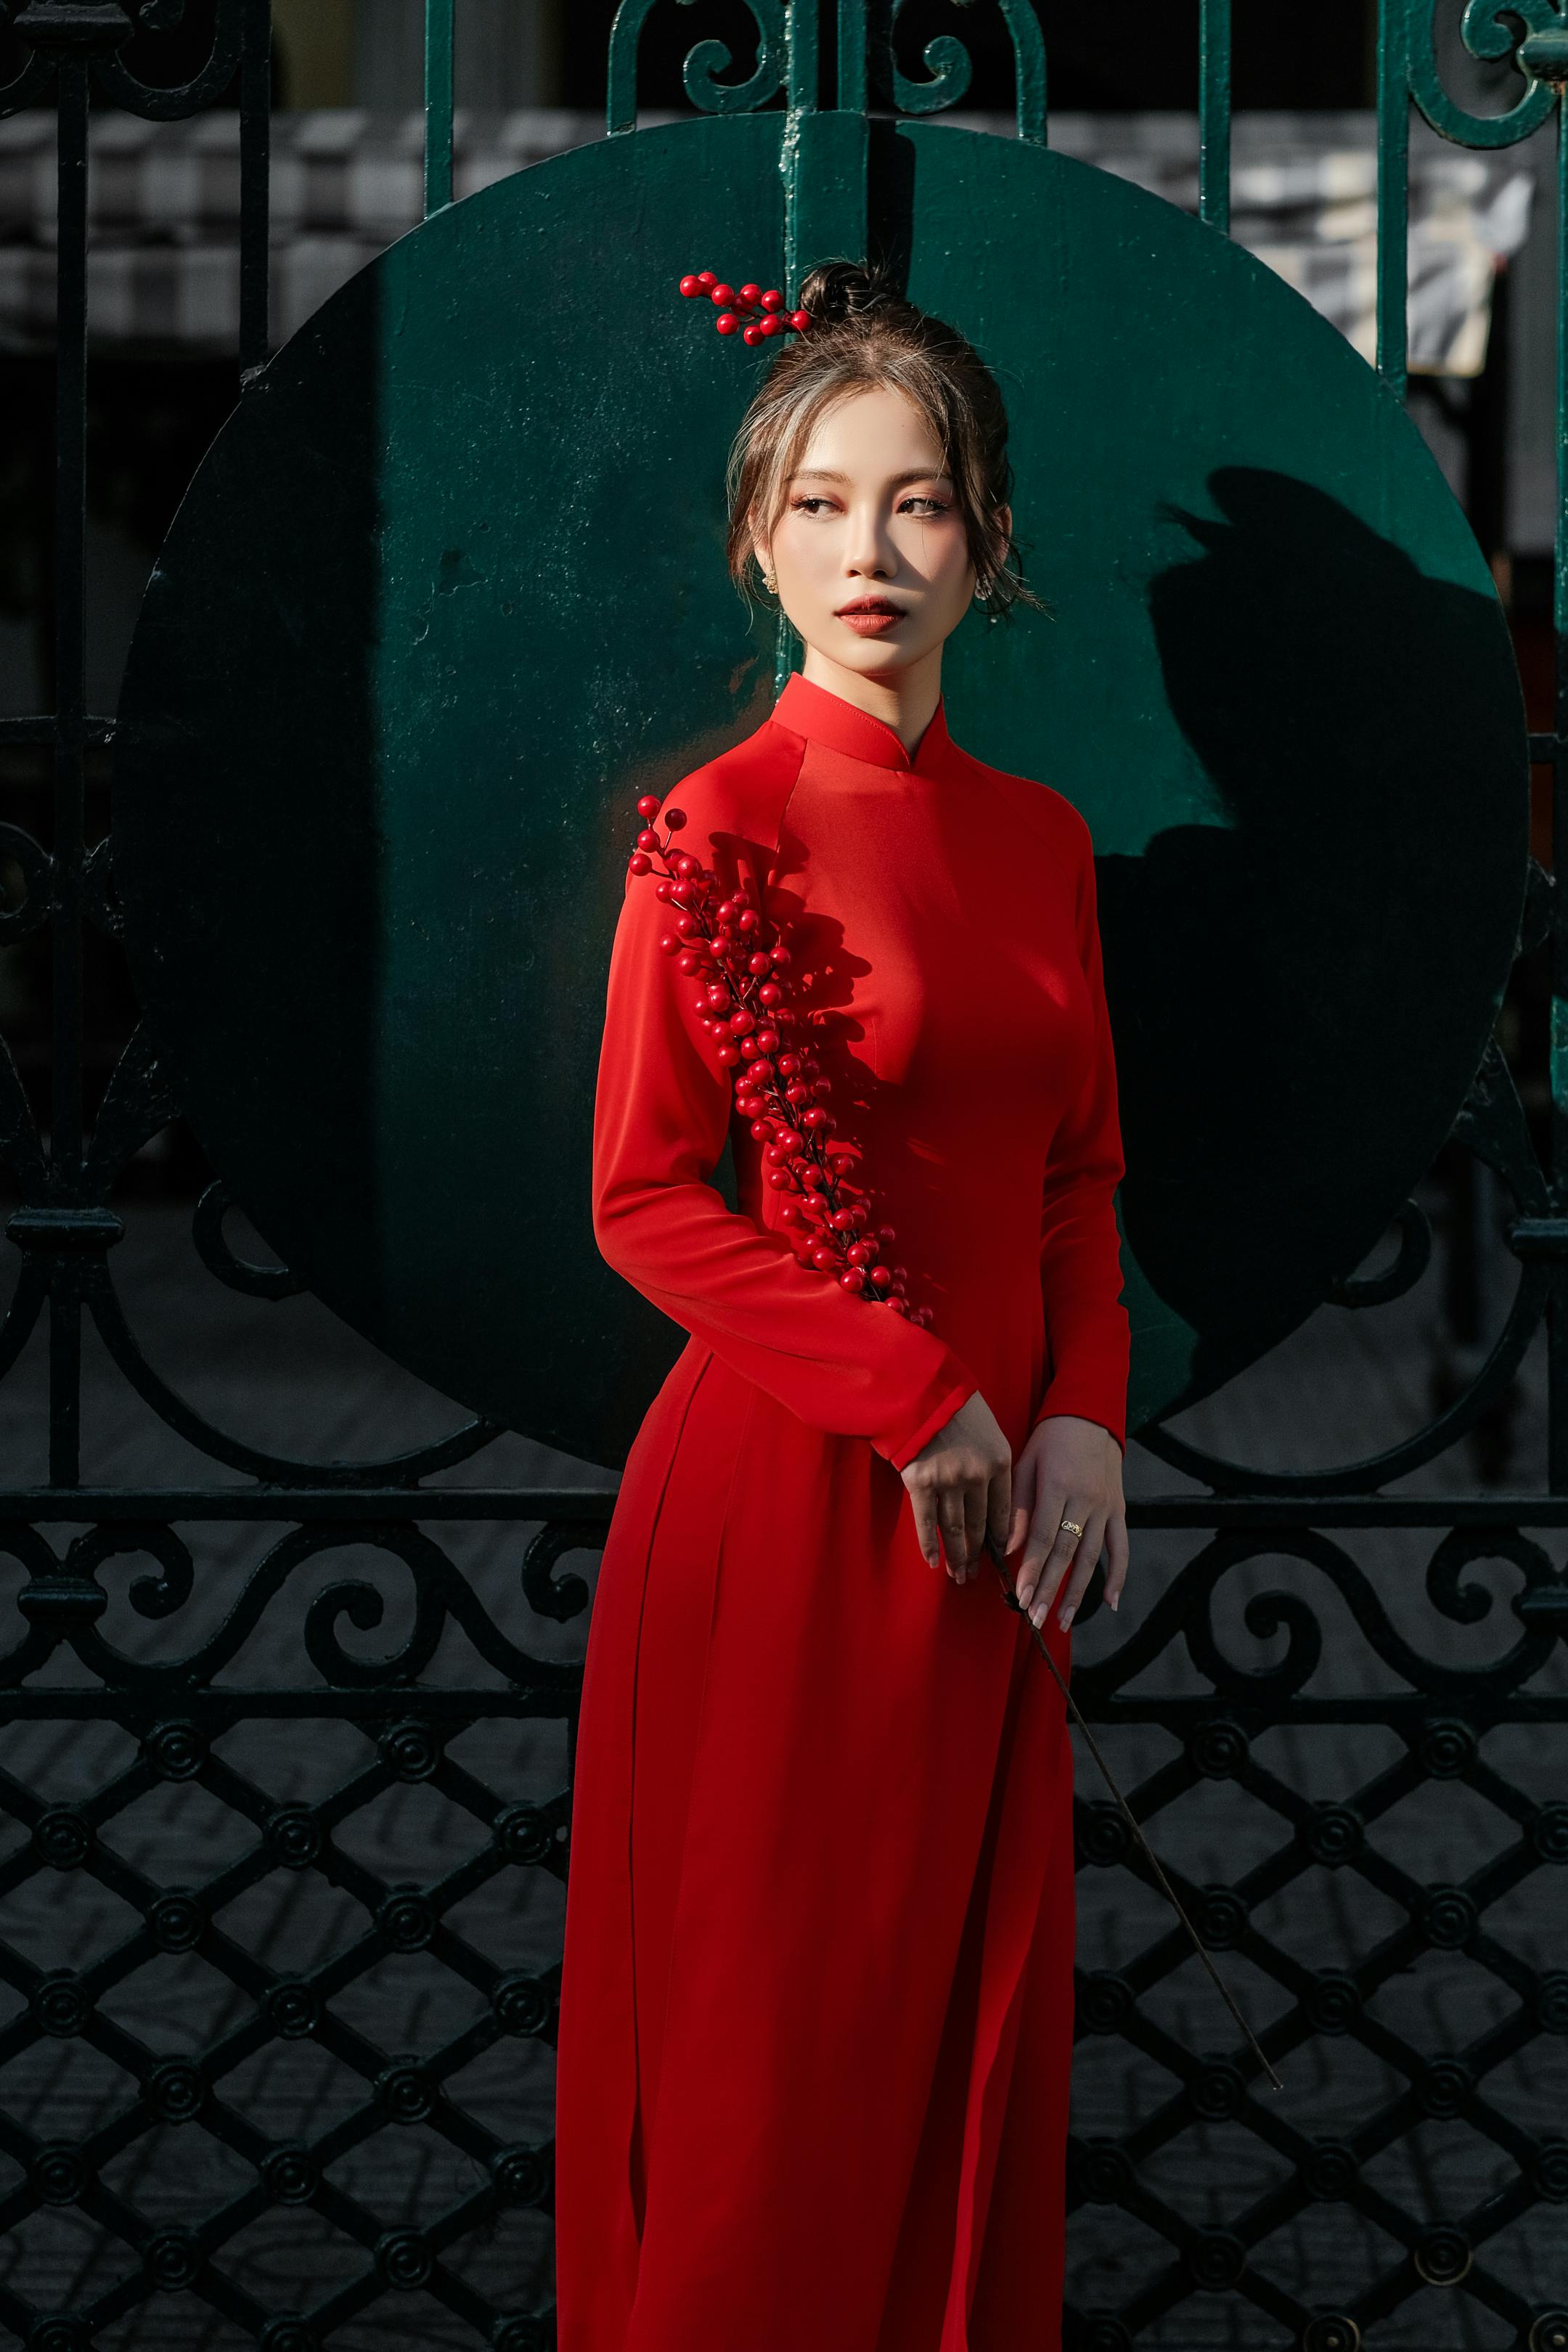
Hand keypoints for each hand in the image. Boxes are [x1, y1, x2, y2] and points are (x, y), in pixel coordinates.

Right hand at [900, 1390, 1010, 1583]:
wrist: (919, 1385)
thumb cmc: (952, 1401)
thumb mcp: (986, 1427)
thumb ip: (990, 1460)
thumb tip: (988, 1494)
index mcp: (1000, 1460)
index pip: (1003, 1510)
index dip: (999, 1536)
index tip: (996, 1554)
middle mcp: (977, 1475)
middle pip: (978, 1524)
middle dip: (976, 1553)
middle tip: (974, 1575)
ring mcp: (948, 1480)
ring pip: (954, 1528)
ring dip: (956, 1556)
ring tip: (958, 1575)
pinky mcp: (920, 1481)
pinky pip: (926, 1521)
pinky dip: (929, 1544)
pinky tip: (933, 1562)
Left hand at [1008, 1413, 1127, 1629]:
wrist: (1089, 1415)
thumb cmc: (1050, 1439)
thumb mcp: (1026, 1464)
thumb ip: (1018, 1506)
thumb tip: (1009, 1548)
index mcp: (1057, 1486)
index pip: (1043, 1536)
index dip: (1033, 1569)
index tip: (1022, 1597)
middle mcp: (1085, 1500)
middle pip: (1066, 1552)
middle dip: (1050, 1588)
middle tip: (1035, 1618)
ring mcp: (1106, 1508)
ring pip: (1092, 1557)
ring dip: (1078, 1592)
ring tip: (1063, 1621)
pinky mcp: (1120, 1510)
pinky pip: (1121, 1548)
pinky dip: (1118, 1576)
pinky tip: (1110, 1603)